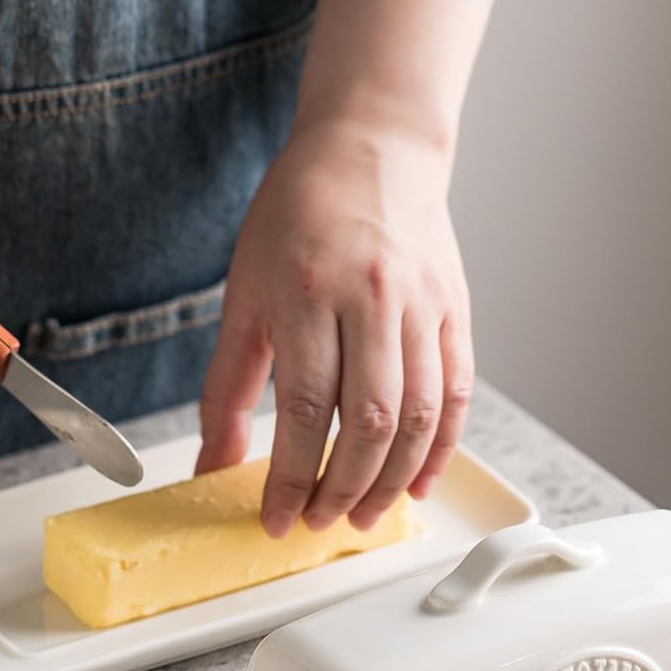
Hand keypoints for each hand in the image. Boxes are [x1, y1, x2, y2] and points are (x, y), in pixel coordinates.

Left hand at [197, 115, 473, 535]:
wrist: (372, 147)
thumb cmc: (298, 215)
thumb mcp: (245, 292)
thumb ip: (229, 386)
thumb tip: (213, 464)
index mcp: (309, 291)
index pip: (305, 408)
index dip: (291, 476)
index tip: (276, 517)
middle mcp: (374, 298)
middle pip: (370, 422)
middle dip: (343, 490)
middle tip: (320, 524)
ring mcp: (424, 305)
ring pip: (419, 417)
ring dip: (393, 481)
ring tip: (365, 516)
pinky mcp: (456, 310)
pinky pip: (457, 393)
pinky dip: (442, 448)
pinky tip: (418, 484)